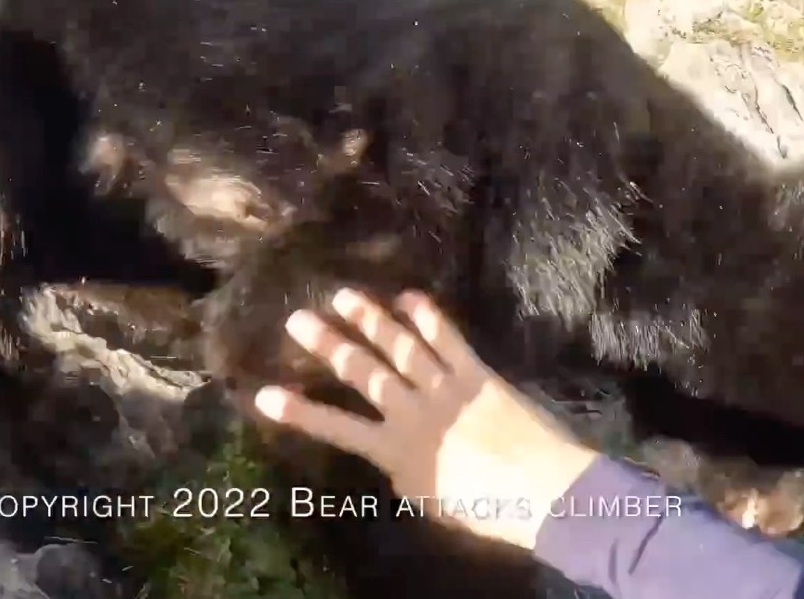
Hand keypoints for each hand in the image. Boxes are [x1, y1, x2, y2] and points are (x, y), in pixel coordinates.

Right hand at [254, 288, 598, 550]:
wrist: (540, 491)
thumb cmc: (484, 508)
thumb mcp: (429, 498)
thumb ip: (405, 470)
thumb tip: (393, 454)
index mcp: (395, 450)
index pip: (336, 428)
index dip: (299, 412)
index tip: (264, 396)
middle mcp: (412, 412)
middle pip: (363, 372)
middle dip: (329, 345)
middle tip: (298, 319)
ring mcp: (444, 389)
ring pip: (400, 347)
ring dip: (371, 320)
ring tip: (343, 297)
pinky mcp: (477, 375)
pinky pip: (448, 340)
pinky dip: (428, 318)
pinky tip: (409, 296)